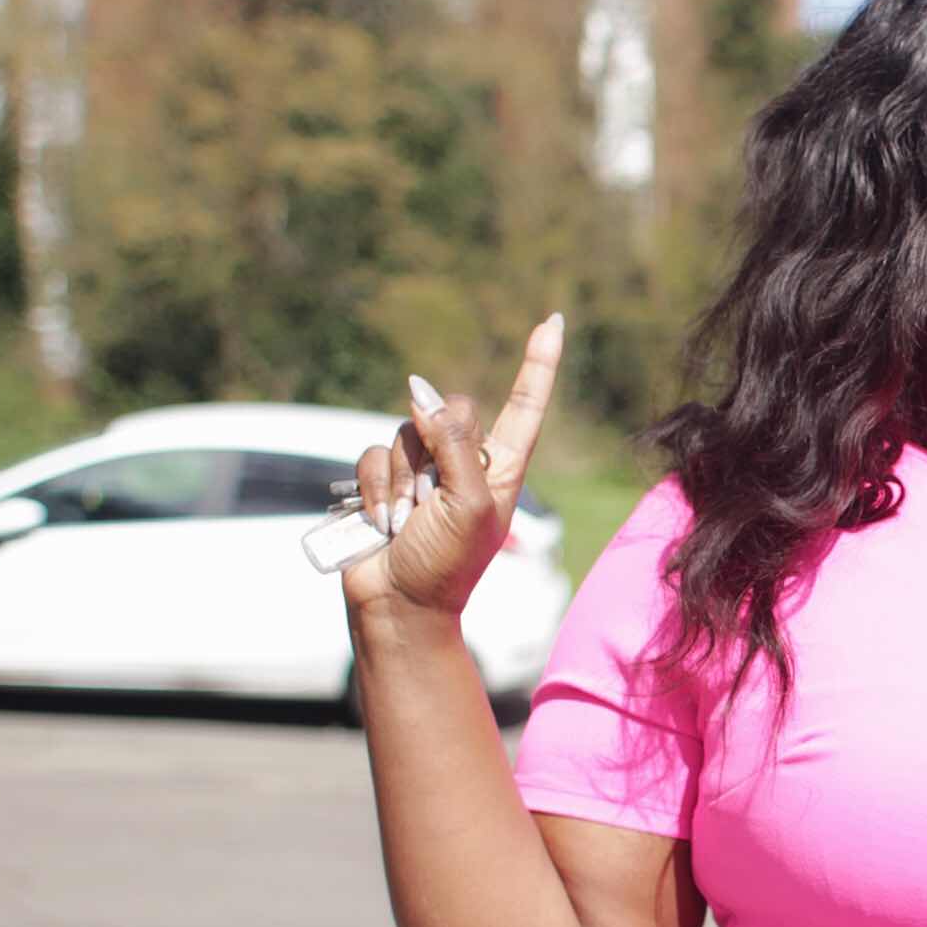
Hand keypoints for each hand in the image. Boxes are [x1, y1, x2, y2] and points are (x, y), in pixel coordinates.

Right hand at [343, 313, 564, 616]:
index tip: (553, 321)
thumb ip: (454, 444)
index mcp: (504, 467)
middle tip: (432, 501)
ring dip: (402, 480)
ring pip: (406, 433)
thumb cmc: (447, 564)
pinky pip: (373, 454)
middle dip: (435, 450)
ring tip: (408, 521)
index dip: (539, 363)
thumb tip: (423, 396)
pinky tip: (381, 521)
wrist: (400, 605)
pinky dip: (375, 488)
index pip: (526, 404)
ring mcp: (424, 469)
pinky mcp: (384, 479)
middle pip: (449, 409)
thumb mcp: (469, 503)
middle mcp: (466, 460)